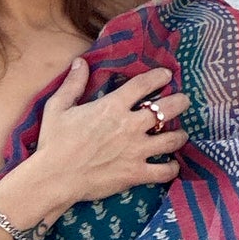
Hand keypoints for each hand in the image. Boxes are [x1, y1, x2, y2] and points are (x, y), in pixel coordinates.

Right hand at [28, 60, 191, 210]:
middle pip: (166, 109)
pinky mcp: (136, 173)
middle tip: (184, 101)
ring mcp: (136, 150)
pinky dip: (172, 168)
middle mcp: (130, 126)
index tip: (167, 75)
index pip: (143, 85)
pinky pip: (165, 171)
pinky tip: (172, 166)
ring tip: (182, 134)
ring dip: (180, 135)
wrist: (55, 177)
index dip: (158, 77)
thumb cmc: (54, 142)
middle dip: (180, 103)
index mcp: (112, 106)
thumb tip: (80, 62)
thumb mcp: (58, 107)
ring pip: (172, 140)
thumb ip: (73, 84)